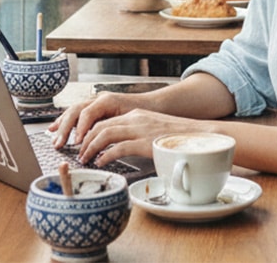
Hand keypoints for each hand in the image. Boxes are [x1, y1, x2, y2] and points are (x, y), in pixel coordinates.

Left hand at [50, 93, 200, 166]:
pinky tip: (101, 163)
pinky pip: (118, 147)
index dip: (88, 131)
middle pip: (99, 125)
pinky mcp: (145, 142)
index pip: (104, 120)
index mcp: (136, 114)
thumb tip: (120, 150)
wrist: (200, 136)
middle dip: (83, 139)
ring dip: (90, 147)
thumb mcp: (152, 132)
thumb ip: (136, 137)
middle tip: (77, 153)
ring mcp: (140, 129)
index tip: (79, 143)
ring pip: (104, 134)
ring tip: (84, 159)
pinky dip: (105, 155)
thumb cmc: (177, 138)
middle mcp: (135, 118)